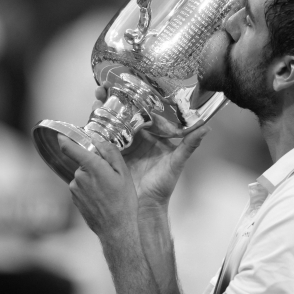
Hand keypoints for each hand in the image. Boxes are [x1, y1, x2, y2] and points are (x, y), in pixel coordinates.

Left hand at [58, 133, 137, 236]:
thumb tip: (99, 142)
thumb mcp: (124, 174)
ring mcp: (75, 189)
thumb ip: (110, 154)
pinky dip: (90, 189)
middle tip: (111, 178)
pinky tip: (101, 199)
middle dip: (95, 165)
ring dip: (93, 179)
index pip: (72, 149)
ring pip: (83, 175)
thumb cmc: (123, 201)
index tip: (61, 135)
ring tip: (108, 192)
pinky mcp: (74, 199)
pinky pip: (81, 187)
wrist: (116, 228)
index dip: (65, 140)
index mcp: (93, 167)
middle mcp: (80, 177)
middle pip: (84, 163)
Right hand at [93, 83, 210, 209]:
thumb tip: (207, 128)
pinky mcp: (109, 157)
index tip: (125, 85)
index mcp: (153, 134)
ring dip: (100, 113)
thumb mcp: (176, 164)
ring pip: (109, 124)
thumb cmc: (163, 186)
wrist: (145, 208)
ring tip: (94, 104)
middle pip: (122, 114)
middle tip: (101, 90)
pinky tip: (86, 123)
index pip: (142, 110)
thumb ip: (189, 145)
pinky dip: (93, 131)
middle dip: (111, 101)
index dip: (133, 97)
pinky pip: (100, 141)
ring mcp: (122, 146)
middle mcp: (137, 137)